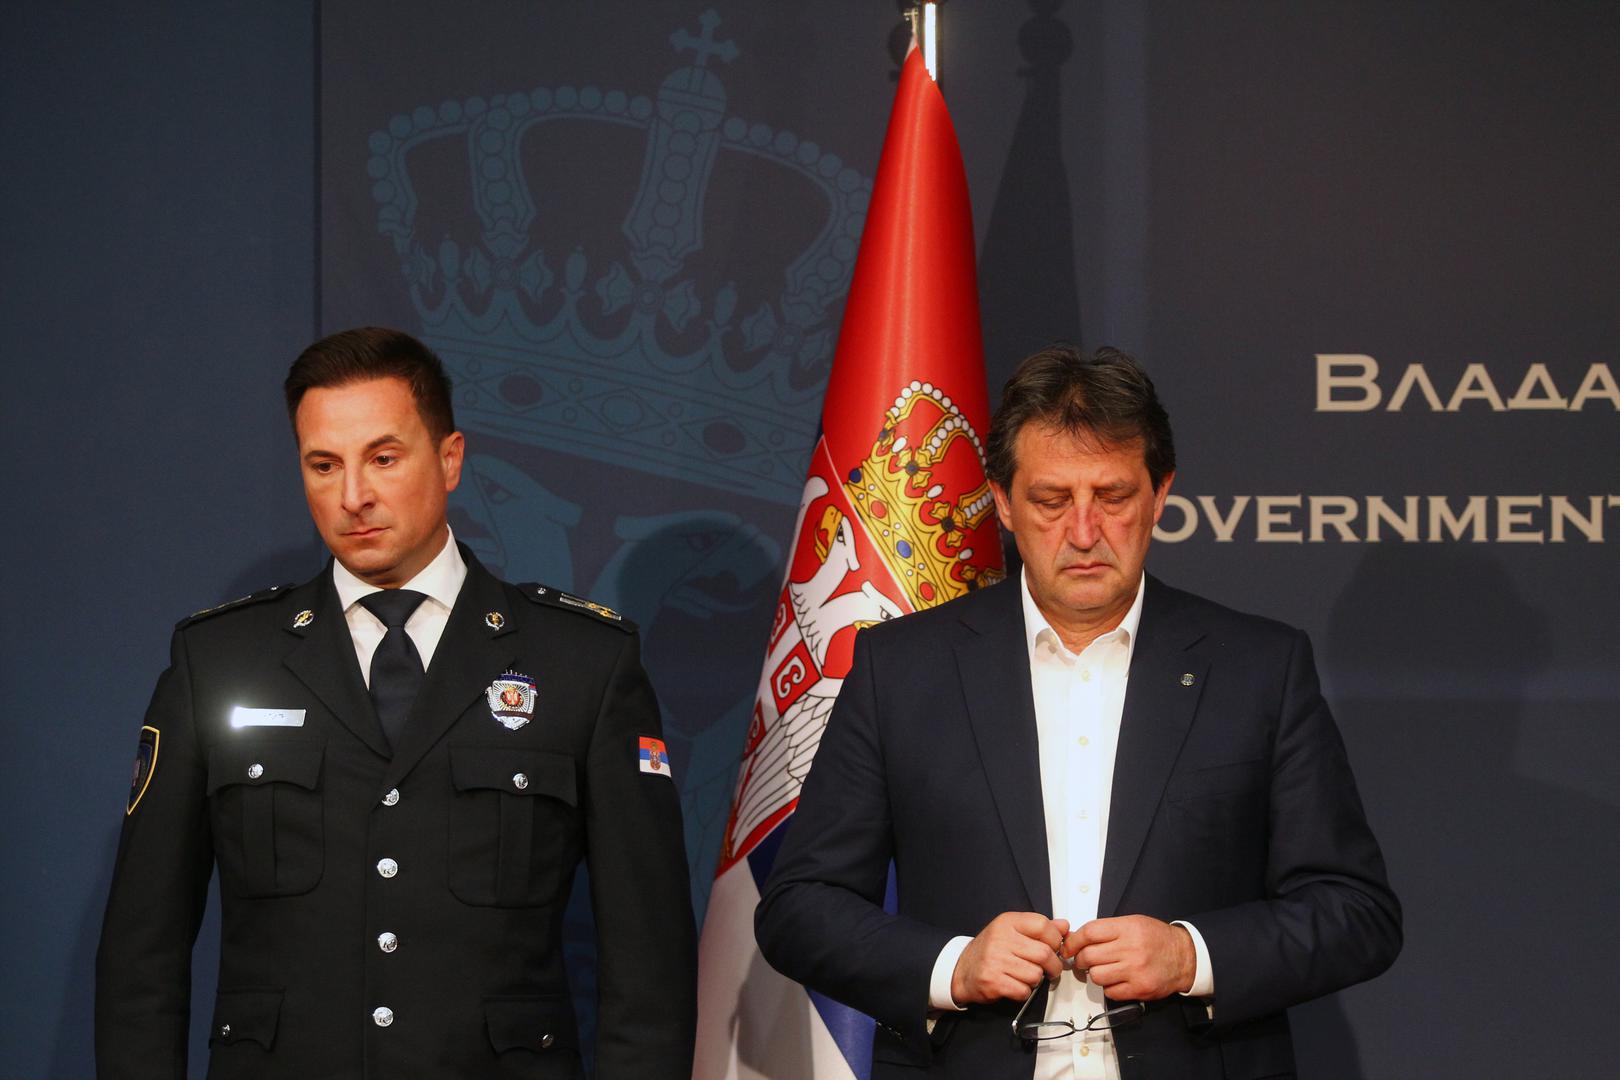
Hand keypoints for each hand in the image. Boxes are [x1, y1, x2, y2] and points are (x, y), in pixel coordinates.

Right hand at [950, 912, 1070, 1004]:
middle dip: (1053, 966)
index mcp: (1008, 922)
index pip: (1043, 925)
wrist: (962, 970)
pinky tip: (1015, 985)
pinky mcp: (993, 981)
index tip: (1055, 947)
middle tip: (1050, 969)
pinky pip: (1024, 990)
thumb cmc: (990, 950)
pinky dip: (1024, 992)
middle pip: (1044, 953)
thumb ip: (1038, 928)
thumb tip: (1064, 926)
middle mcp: (1001, 939)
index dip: (1055, 939)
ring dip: (1036, 980)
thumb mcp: (1012, 931)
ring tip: (1025, 976)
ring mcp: (995, 960)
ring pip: (1035, 974)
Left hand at [1063, 915, 1194, 1000]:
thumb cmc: (1157, 938)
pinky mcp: (1139, 989)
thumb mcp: (1132, 923)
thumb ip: (1106, 930)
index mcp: (1127, 929)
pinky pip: (1110, 992)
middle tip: (1083, 960)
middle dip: (1080, 959)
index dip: (1073, 941)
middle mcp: (1131, 949)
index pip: (1089, 933)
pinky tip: (1116, 980)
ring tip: (1103, 969)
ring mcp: (1135, 971)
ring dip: (1095, 974)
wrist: (1185, 957)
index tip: (1068, 946)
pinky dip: (1109, 987)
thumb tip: (1076, 938)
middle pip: (1088, 956)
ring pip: (1096, 976)